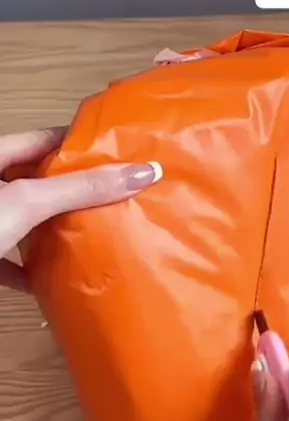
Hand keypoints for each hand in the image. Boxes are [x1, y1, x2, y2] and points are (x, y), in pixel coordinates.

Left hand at [0, 127, 161, 290]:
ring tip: (97, 235)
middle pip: (39, 181)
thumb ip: (80, 189)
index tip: (123, 154)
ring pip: (25, 221)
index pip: (47, 140)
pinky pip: (10, 259)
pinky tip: (53, 281)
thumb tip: (144, 172)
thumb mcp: (28, 202)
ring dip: (54, 231)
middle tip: (121, 198)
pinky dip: (31, 270)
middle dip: (75, 191)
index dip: (84, 146)